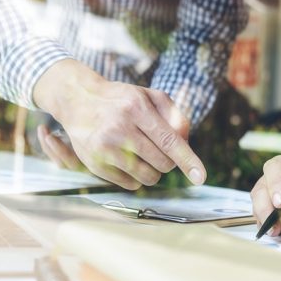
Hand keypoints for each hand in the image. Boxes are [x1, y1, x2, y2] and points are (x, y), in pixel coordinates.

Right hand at [33, 60, 206, 189]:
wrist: (79, 101)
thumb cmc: (123, 99)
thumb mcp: (150, 96)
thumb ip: (175, 116)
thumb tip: (186, 144)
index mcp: (136, 108)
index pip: (169, 141)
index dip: (187, 160)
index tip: (200, 178)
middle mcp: (119, 128)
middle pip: (162, 163)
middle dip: (168, 160)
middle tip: (157, 147)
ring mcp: (104, 148)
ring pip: (148, 177)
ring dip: (153, 171)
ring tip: (142, 153)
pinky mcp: (94, 164)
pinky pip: (130, 185)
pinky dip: (136, 177)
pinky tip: (127, 160)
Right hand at [251, 155, 280, 236]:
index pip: (275, 168)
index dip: (274, 184)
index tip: (280, 202)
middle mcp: (277, 180)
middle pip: (260, 190)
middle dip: (264, 207)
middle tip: (274, 222)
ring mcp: (273, 198)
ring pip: (259, 207)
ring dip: (271, 220)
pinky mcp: (275, 215)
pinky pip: (265, 222)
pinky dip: (275, 229)